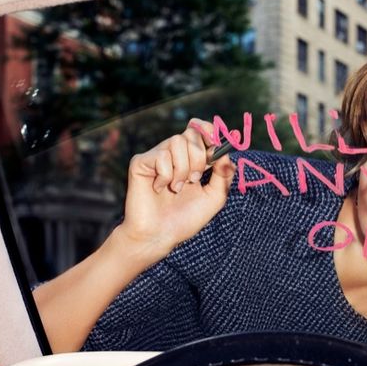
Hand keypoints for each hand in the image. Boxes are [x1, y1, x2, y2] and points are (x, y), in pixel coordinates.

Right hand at [115, 119, 234, 263]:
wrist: (160, 235)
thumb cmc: (186, 218)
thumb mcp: (214, 197)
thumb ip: (224, 174)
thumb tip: (225, 152)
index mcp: (193, 159)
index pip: (200, 129)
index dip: (209, 131)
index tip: (216, 145)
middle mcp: (174, 154)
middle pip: (191, 134)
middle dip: (199, 159)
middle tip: (194, 181)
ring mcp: (157, 156)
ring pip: (176, 141)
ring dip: (182, 169)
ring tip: (176, 189)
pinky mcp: (140, 162)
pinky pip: (161, 156)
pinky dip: (166, 176)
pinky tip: (159, 189)